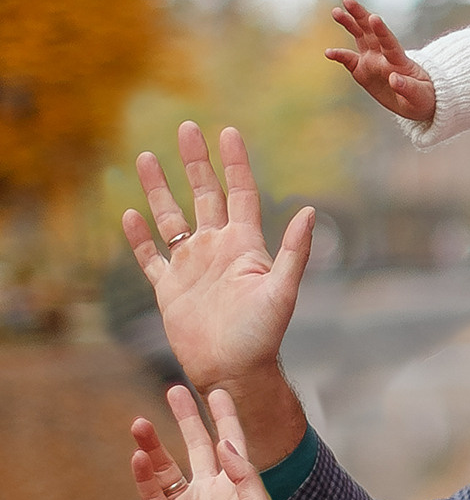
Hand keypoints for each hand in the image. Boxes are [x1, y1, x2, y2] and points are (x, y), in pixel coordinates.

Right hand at [123, 123, 313, 427]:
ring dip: (159, 190)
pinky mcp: (168, 289)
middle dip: (195, 163)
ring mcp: (191, 267)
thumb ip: (293, 251)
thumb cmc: (263, 336)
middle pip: (204, 195)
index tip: (228, 131)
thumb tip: (309, 211)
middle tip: (186, 128)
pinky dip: (139, 237)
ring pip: (171, 219)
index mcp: (244, 245)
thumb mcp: (282, 290)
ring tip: (145, 157)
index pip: (240, 193)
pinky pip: (150, 257)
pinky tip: (129, 214)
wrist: (233, 372)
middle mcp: (216, 249)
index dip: (235, 163)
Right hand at [132, 384, 287, 499]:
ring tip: (141, 421)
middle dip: (186, 418)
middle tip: (175, 389)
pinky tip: (139, 456)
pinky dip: (144, 476)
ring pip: (166, 467)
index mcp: (236, 485)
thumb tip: (225, 443)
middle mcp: (209, 490)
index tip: (216, 391)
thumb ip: (244, 475)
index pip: (229, 442)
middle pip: (194, 445)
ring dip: (154, 444)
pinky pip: (151, 495)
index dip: (223, 417)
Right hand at [327, 0, 436, 124]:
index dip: (382, 31)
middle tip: (348, 0)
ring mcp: (372, 60)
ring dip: (349, 23)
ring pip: (360, 37)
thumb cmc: (423, 97)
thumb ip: (408, 87)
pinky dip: (339, 55)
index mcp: (400, 60)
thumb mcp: (420, 96)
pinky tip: (328, 53)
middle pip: (371, 31)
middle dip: (360, 15)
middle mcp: (384, 55)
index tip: (374, 18)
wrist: (416, 101)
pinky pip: (349, 60)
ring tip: (336, 11)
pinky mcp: (363, 69)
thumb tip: (394, 78)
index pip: (390, 42)